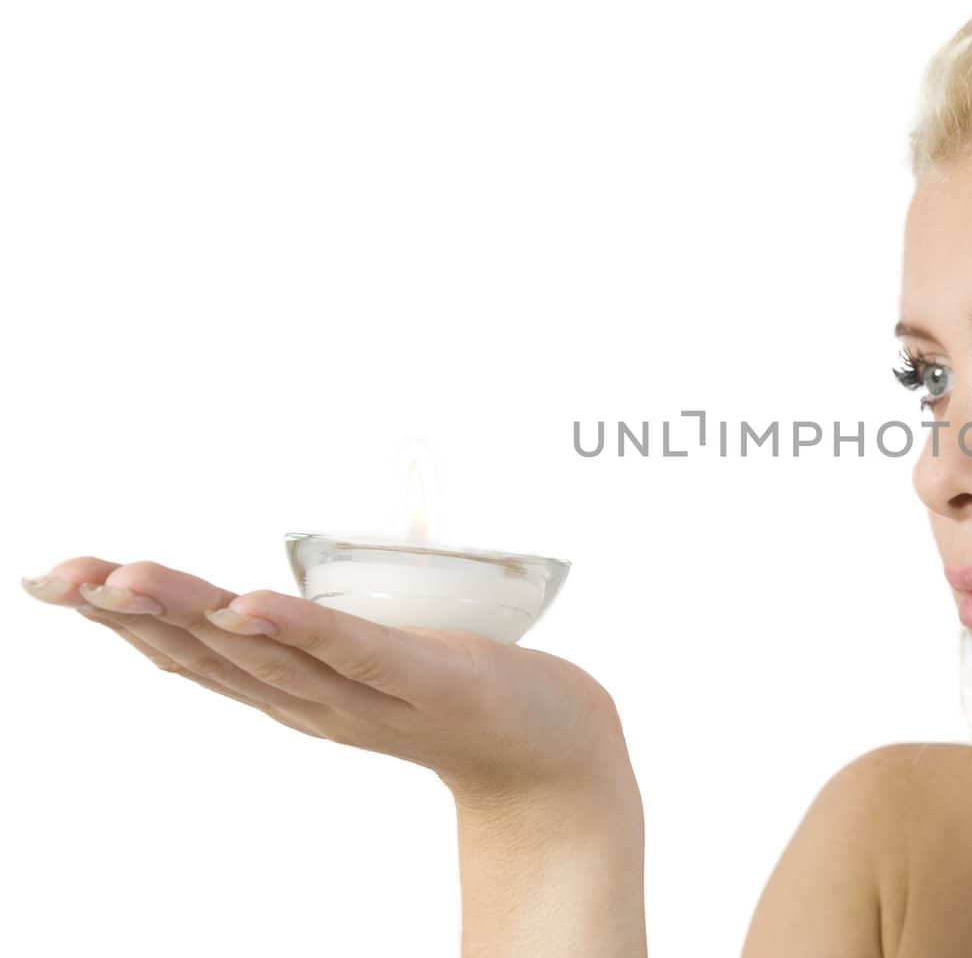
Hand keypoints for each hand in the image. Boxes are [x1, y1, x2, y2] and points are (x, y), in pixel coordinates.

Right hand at [20, 557, 638, 815]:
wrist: (556, 754)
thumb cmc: (465, 692)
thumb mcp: (373, 659)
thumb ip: (320, 632)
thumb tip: (269, 579)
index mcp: (299, 691)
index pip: (196, 656)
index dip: (124, 619)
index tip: (57, 579)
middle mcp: (321, 702)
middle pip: (214, 654)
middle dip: (134, 611)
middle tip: (64, 574)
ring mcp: (375, 697)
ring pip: (272, 654)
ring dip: (196, 613)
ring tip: (131, 576)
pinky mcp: (436, 682)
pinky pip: (362, 653)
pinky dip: (303, 631)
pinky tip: (251, 607)